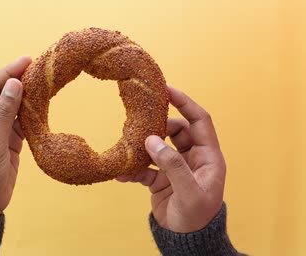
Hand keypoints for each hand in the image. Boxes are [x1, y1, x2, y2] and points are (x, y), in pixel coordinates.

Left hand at [0, 56, 31, 216]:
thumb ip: (4, 113)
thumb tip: (14, 84)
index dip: (6, 72)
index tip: (26, 60)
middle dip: (16, 80)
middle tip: (37, 67)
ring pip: (9, 105)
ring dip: (24, 95)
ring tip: (42, 80)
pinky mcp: (5, 139)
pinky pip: (17, 120)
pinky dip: (29, 112)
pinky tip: (40, 102)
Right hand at [117, 86, 224, 232]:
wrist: (184, 240)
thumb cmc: (196, 217)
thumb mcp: (189, 191)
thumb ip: (172, 165)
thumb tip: (152, 140)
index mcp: (208, 157)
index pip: (199, 120)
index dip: (185, 102)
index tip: (166, 89)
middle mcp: (192, 158)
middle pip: (175, 130)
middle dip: (158, 127)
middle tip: (142, 125)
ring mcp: (175, 168)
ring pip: (158, 147)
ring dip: (143, 147)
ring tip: (129, 148)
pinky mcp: (161, 179)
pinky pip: (145, 167)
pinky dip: (133, 169)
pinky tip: (121, 173)